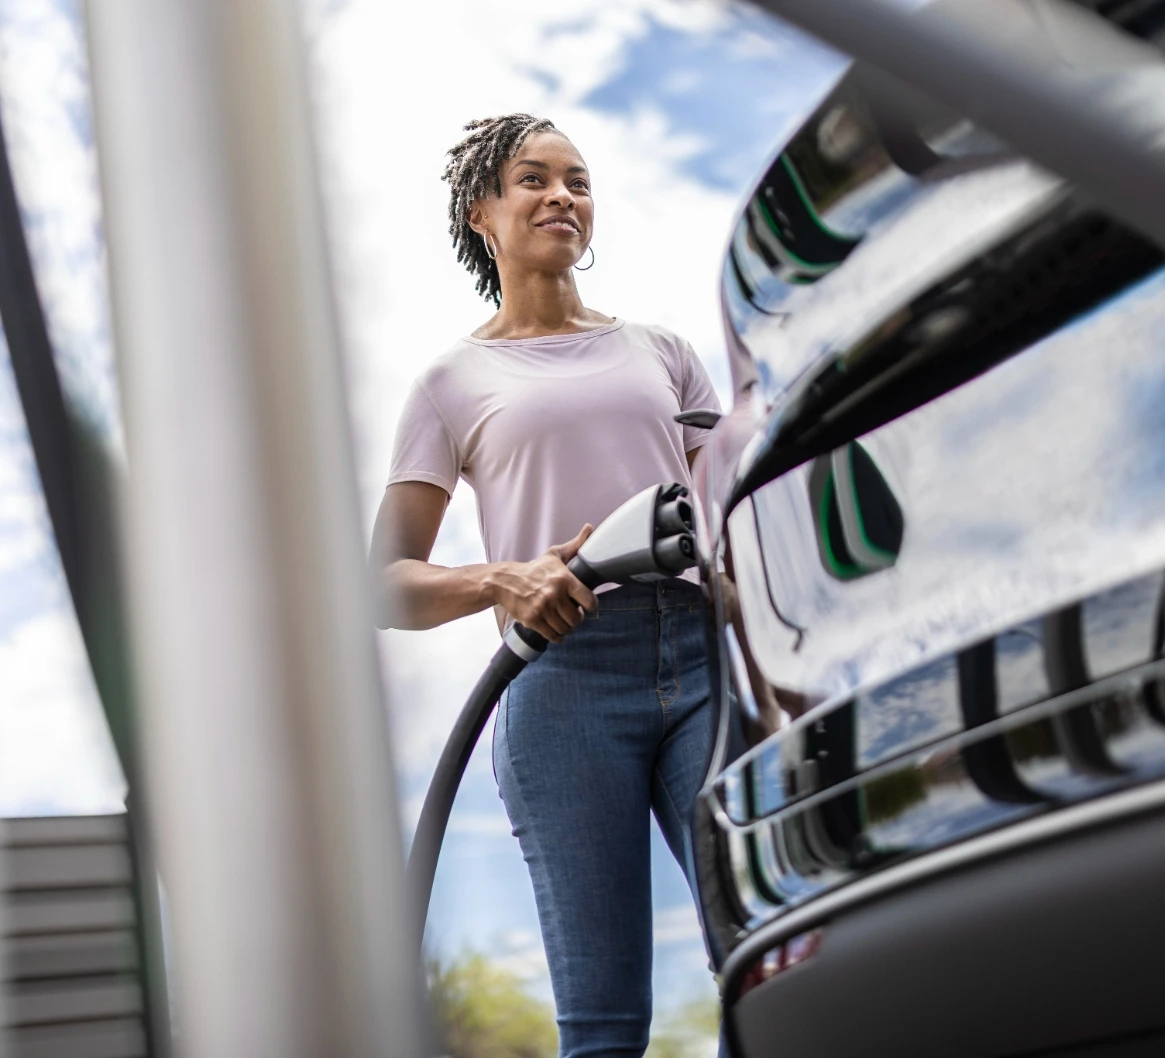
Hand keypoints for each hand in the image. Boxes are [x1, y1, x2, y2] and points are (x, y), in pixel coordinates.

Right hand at [488, 525, 597, 642]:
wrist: (505, 581)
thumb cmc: (534, 569)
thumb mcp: (554, 555)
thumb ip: (575, 545)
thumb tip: (589, 528)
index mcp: (564, 579)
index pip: (589, 601)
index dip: (590, 605)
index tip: (586, 605)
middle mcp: (554, 594)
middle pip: (577, 619)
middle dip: (577, 619)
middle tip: (573, 615)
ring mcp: (543, 608)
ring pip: (565, 629)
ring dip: (566, 629)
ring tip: (564, 622)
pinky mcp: (532, 619)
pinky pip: (552, 635)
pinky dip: (557, 637)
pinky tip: (556, 632)